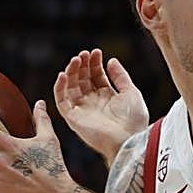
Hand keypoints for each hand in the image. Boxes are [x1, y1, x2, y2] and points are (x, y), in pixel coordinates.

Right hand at [55, 50, 148, 164]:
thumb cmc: (133, 121)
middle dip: (82, 65)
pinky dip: (59, 87)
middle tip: (84, 54)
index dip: (95, 64)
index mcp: (107, 98)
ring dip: (71, 72)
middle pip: (82, 79)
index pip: (96, 76)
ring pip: (70, 87)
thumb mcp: (131, 93)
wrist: (128, 141)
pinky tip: (63, 74)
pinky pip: (61, 101)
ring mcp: (82, 110)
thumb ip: (121, 77)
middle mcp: (93, 103)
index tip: (97, 52)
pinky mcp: (73, 118)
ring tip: (76, 59)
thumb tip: (111, 60)